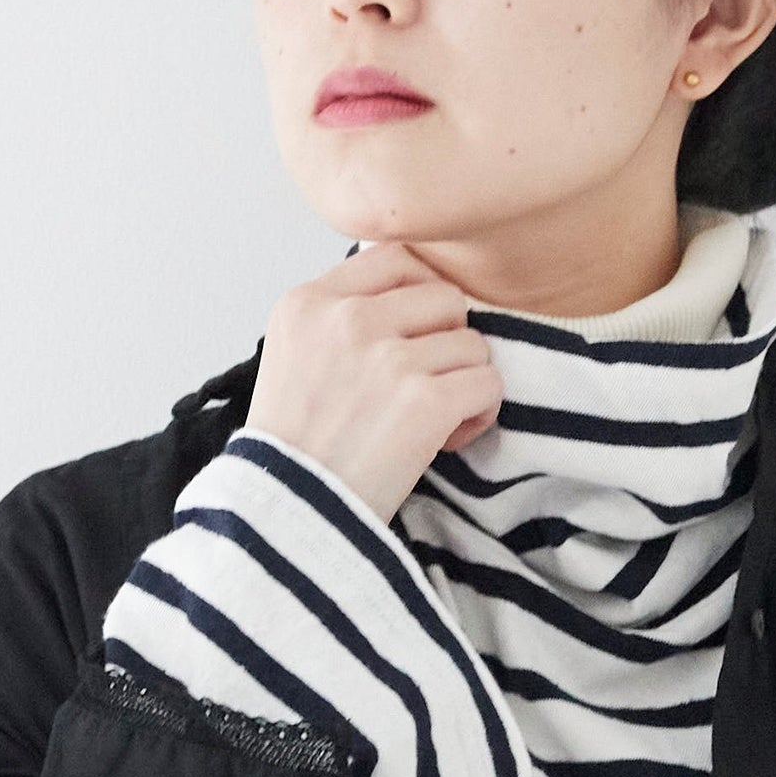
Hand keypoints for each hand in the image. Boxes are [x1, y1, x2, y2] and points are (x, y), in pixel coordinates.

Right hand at [249, 240, 501, 524]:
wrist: (288, 519)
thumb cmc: (294, 450)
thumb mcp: (292, 356)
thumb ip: (340, 315)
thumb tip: (414, 288)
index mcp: (308, 302)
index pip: (395, 257)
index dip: (420, 295)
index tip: (415, 335)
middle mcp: (347, 320)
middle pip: (444, 298)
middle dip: (445, 342)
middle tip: (422, 386)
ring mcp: (387, 359)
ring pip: (473, 344)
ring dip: (463, 382)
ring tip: (429, 420)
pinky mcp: (424, 402)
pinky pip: (488, 384)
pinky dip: (478, 414)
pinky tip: (445, 439)